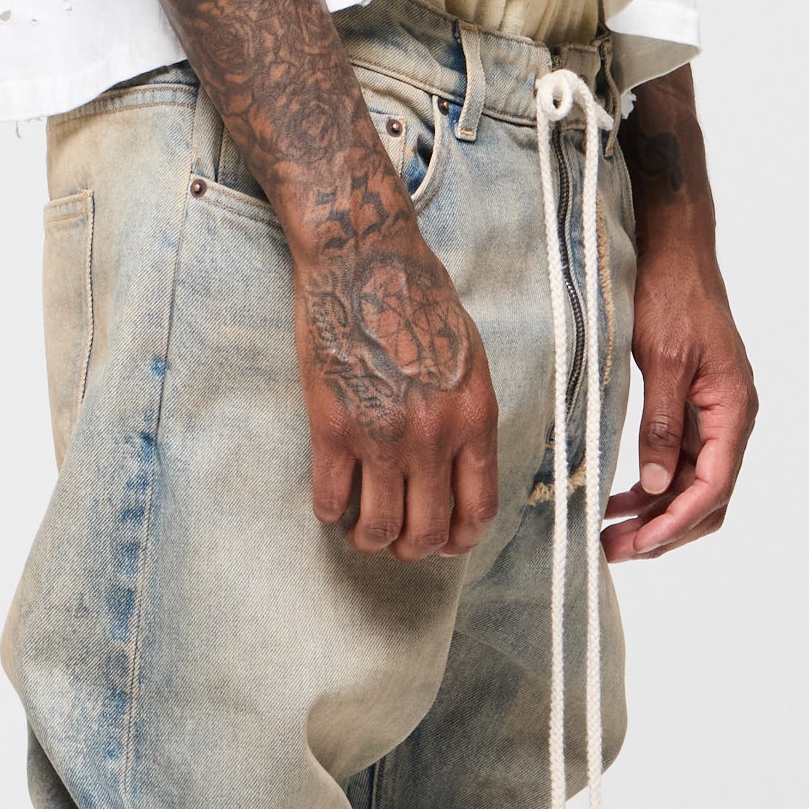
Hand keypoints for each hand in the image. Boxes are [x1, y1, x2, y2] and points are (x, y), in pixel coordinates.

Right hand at [296, 234, 498, 560]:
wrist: (364, 259)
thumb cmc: (418, 300)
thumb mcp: (470, 359)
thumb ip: (468, 417)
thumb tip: (460, 468)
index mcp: (473, 420)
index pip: (477, 509)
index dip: (459, 539)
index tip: (444, 542)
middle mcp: (433, 437)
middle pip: (427, 532)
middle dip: (412, 549)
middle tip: (397, 542)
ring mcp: (381, 437)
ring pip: (379, 528)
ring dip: (369, 541)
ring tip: (361, 530)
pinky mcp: (333, 428)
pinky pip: (332, 499)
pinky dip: (331, 513)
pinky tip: (332, 504)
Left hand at [603, 251, 756, 562]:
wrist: (675, 252)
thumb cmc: (674, 295)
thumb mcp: (663, 360)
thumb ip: (661, 424)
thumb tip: (658, 484)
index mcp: (734, 409)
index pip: (713, 487)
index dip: (675, 522)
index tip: (638, 543)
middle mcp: (730, 420)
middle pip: (706, 500)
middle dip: (663, 531)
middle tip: (615, 550)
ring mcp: (712, 420)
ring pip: (690, 490)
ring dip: (653, 516)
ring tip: (609, 536)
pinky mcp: (691, 414)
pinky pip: (677, 467)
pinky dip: (650, 490)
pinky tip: (617, 503)